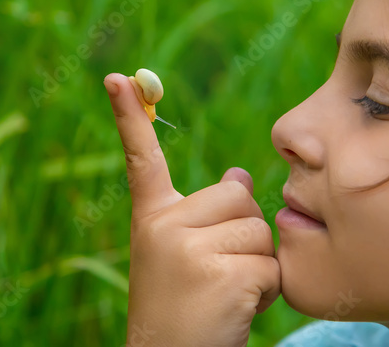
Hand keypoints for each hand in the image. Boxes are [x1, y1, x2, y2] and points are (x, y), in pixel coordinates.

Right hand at [104, 73, 279, 346]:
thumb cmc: (183, 310)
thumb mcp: (185, 255)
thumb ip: (209, 214)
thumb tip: (242, 175)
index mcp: (151, 218)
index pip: (141, 159)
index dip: (130, 117)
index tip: (117, 77)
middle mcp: (162, 226)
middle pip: (238, 195)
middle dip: (245, 232)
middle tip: (219, 271)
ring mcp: (188, 250)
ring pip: (260, 228)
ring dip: (260, 264)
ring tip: (227, 293)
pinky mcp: (219, 274)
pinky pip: (271, 264)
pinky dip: (267, 291)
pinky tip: (236, 309)